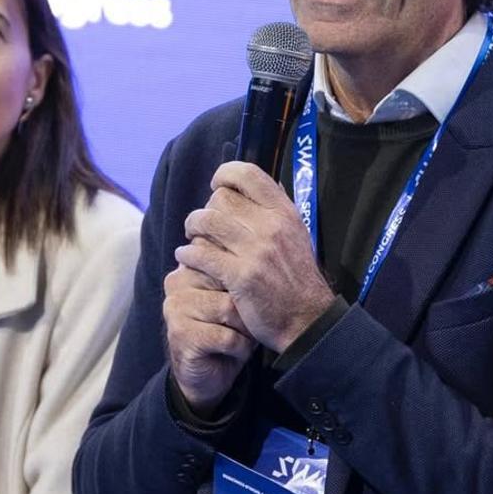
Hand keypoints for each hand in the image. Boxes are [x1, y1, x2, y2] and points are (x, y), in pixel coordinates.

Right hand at [164, 261, 255, 414]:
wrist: (210, 373)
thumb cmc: (229, 329)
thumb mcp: (236, 294)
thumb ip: (238, 270)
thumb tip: (262, 246)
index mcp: (190, 264)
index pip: (223, 256)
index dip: (246, 278)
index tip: (250, 296)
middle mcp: (177, 281)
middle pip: (230, 281)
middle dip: (248, 306)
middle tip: (247, 321)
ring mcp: (175, 307)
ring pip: (229, 308)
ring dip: (246, 329)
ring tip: (241, 336)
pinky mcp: (180, 334)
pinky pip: (226, 336)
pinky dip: (240, 347)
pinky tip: (234, 351)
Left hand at [175, 161, 335, 354]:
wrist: (307, 320)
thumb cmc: (297, 278)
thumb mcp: (297, 235)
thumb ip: (276, 211)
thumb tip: (257, 184)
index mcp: (285, 213)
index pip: (248, 174)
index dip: (225, 174)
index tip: (217, 185)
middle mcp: (271, 227)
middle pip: (221, 198)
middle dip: (206, 209)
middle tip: (201, 224)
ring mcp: (256, 252)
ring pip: (207, 222)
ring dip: (192, 228)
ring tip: (191, 238)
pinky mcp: (241, 277)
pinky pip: (202, 254)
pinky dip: (187, 254)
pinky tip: (185, 258)